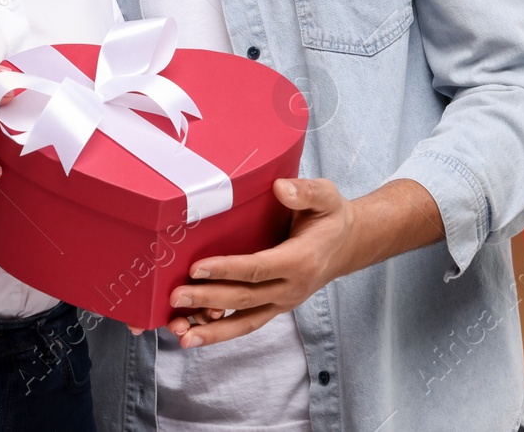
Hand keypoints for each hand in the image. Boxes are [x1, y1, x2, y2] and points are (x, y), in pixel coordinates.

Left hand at [163, 177, 361, 347]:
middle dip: (207, 299)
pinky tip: (193, 333)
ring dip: (211, 329)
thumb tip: (280, 188)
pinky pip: (246, 324)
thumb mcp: (326, 196)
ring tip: (180, 335)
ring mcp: (283, 302)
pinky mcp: (274, 307)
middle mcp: (292, 288)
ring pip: (244, 322)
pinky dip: (220, 331)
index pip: (258, 268)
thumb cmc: (331, 217)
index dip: (226, 269)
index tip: (195, 268)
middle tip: (174, 297)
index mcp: (301, 260)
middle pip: (245, 299)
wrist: (348, 245)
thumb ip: (305, 191)